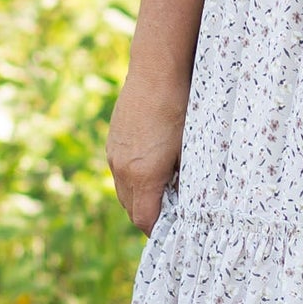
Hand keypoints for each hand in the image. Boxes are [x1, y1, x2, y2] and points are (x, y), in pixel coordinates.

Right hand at [107, 68, 187, 234]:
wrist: (155, 73)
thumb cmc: (180, 110)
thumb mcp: (189, 150)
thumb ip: (185, 182)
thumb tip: (187, 202)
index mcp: (143, 175)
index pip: (144, 220)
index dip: (158, 230)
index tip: (174, 230)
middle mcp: (122, 169)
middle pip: (132, 210)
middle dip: (149, 217)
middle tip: (172, 215)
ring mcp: (114, 155)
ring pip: (124, 192)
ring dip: (140, 198)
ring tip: (164, 191)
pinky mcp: (112, 143)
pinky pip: (120, 173)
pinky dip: (133, 180)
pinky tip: (152, 168)